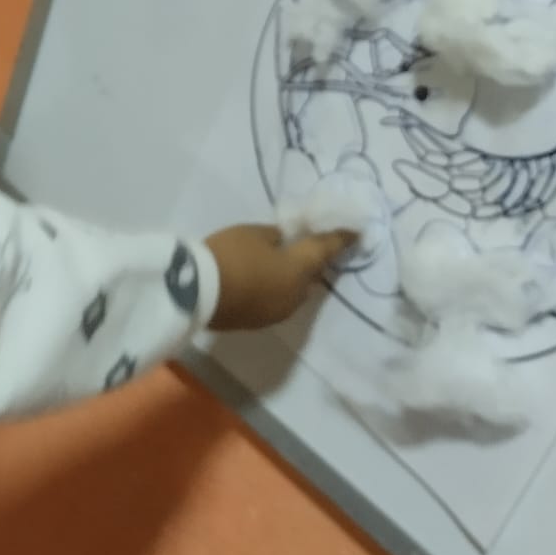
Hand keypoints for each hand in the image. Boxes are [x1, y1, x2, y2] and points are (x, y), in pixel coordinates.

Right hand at [205, 223, 355, 330]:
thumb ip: (274, 237)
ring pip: (294, 291)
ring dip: (292, 277)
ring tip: (282, 262)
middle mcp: (296, 294)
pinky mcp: (259, 321)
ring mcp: (278, 312)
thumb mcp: (253, 234)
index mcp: (300, 268)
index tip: (357, 233)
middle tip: (309, 245)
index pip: (327, 250)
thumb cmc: (231, 255)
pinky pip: (276, 300)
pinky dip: (274, 288)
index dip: (342, 239)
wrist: (198, 295)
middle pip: (311, 274)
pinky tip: (262, 279)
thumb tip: (282, 242)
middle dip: (313, 260)